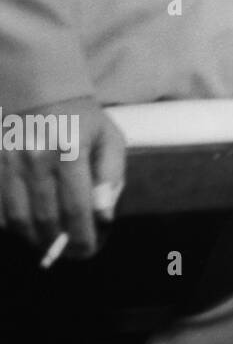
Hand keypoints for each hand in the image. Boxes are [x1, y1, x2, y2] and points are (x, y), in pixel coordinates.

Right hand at [0, 96, 126, 259]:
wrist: (40, 89)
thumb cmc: (83, 119)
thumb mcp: (109, 139)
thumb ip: (111, 176)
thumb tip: (104, 214)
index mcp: (71, 152)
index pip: (76, 207)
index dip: (81, 236)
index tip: (88, 250)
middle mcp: (37, 159)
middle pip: (45, 218)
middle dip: (58, 243)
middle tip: (69, 254)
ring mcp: (10, 163)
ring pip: (17, 217)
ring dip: (34, 238)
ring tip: (48, 245)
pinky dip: (11, 224)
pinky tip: (26, 228)